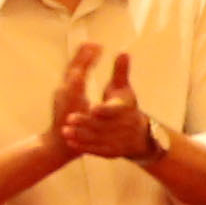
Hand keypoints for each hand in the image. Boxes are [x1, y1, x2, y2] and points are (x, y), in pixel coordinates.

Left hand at [50, 45, 160, 162]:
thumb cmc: (128, 108)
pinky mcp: (112, 153)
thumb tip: (123, 51)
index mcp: (126, 110)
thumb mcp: (124, 90)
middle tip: (69, 119)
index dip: (103, 109)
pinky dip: (84, 146)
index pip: (114, 110)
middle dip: (85, 122)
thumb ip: (121, 72)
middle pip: (102, 126)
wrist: (139, 138)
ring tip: (66, 131)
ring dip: (81, 135)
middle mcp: (124, 127)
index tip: (91, 108)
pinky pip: (97, 151)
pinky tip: (71, 143)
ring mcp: (119, 142)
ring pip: (98, 139)